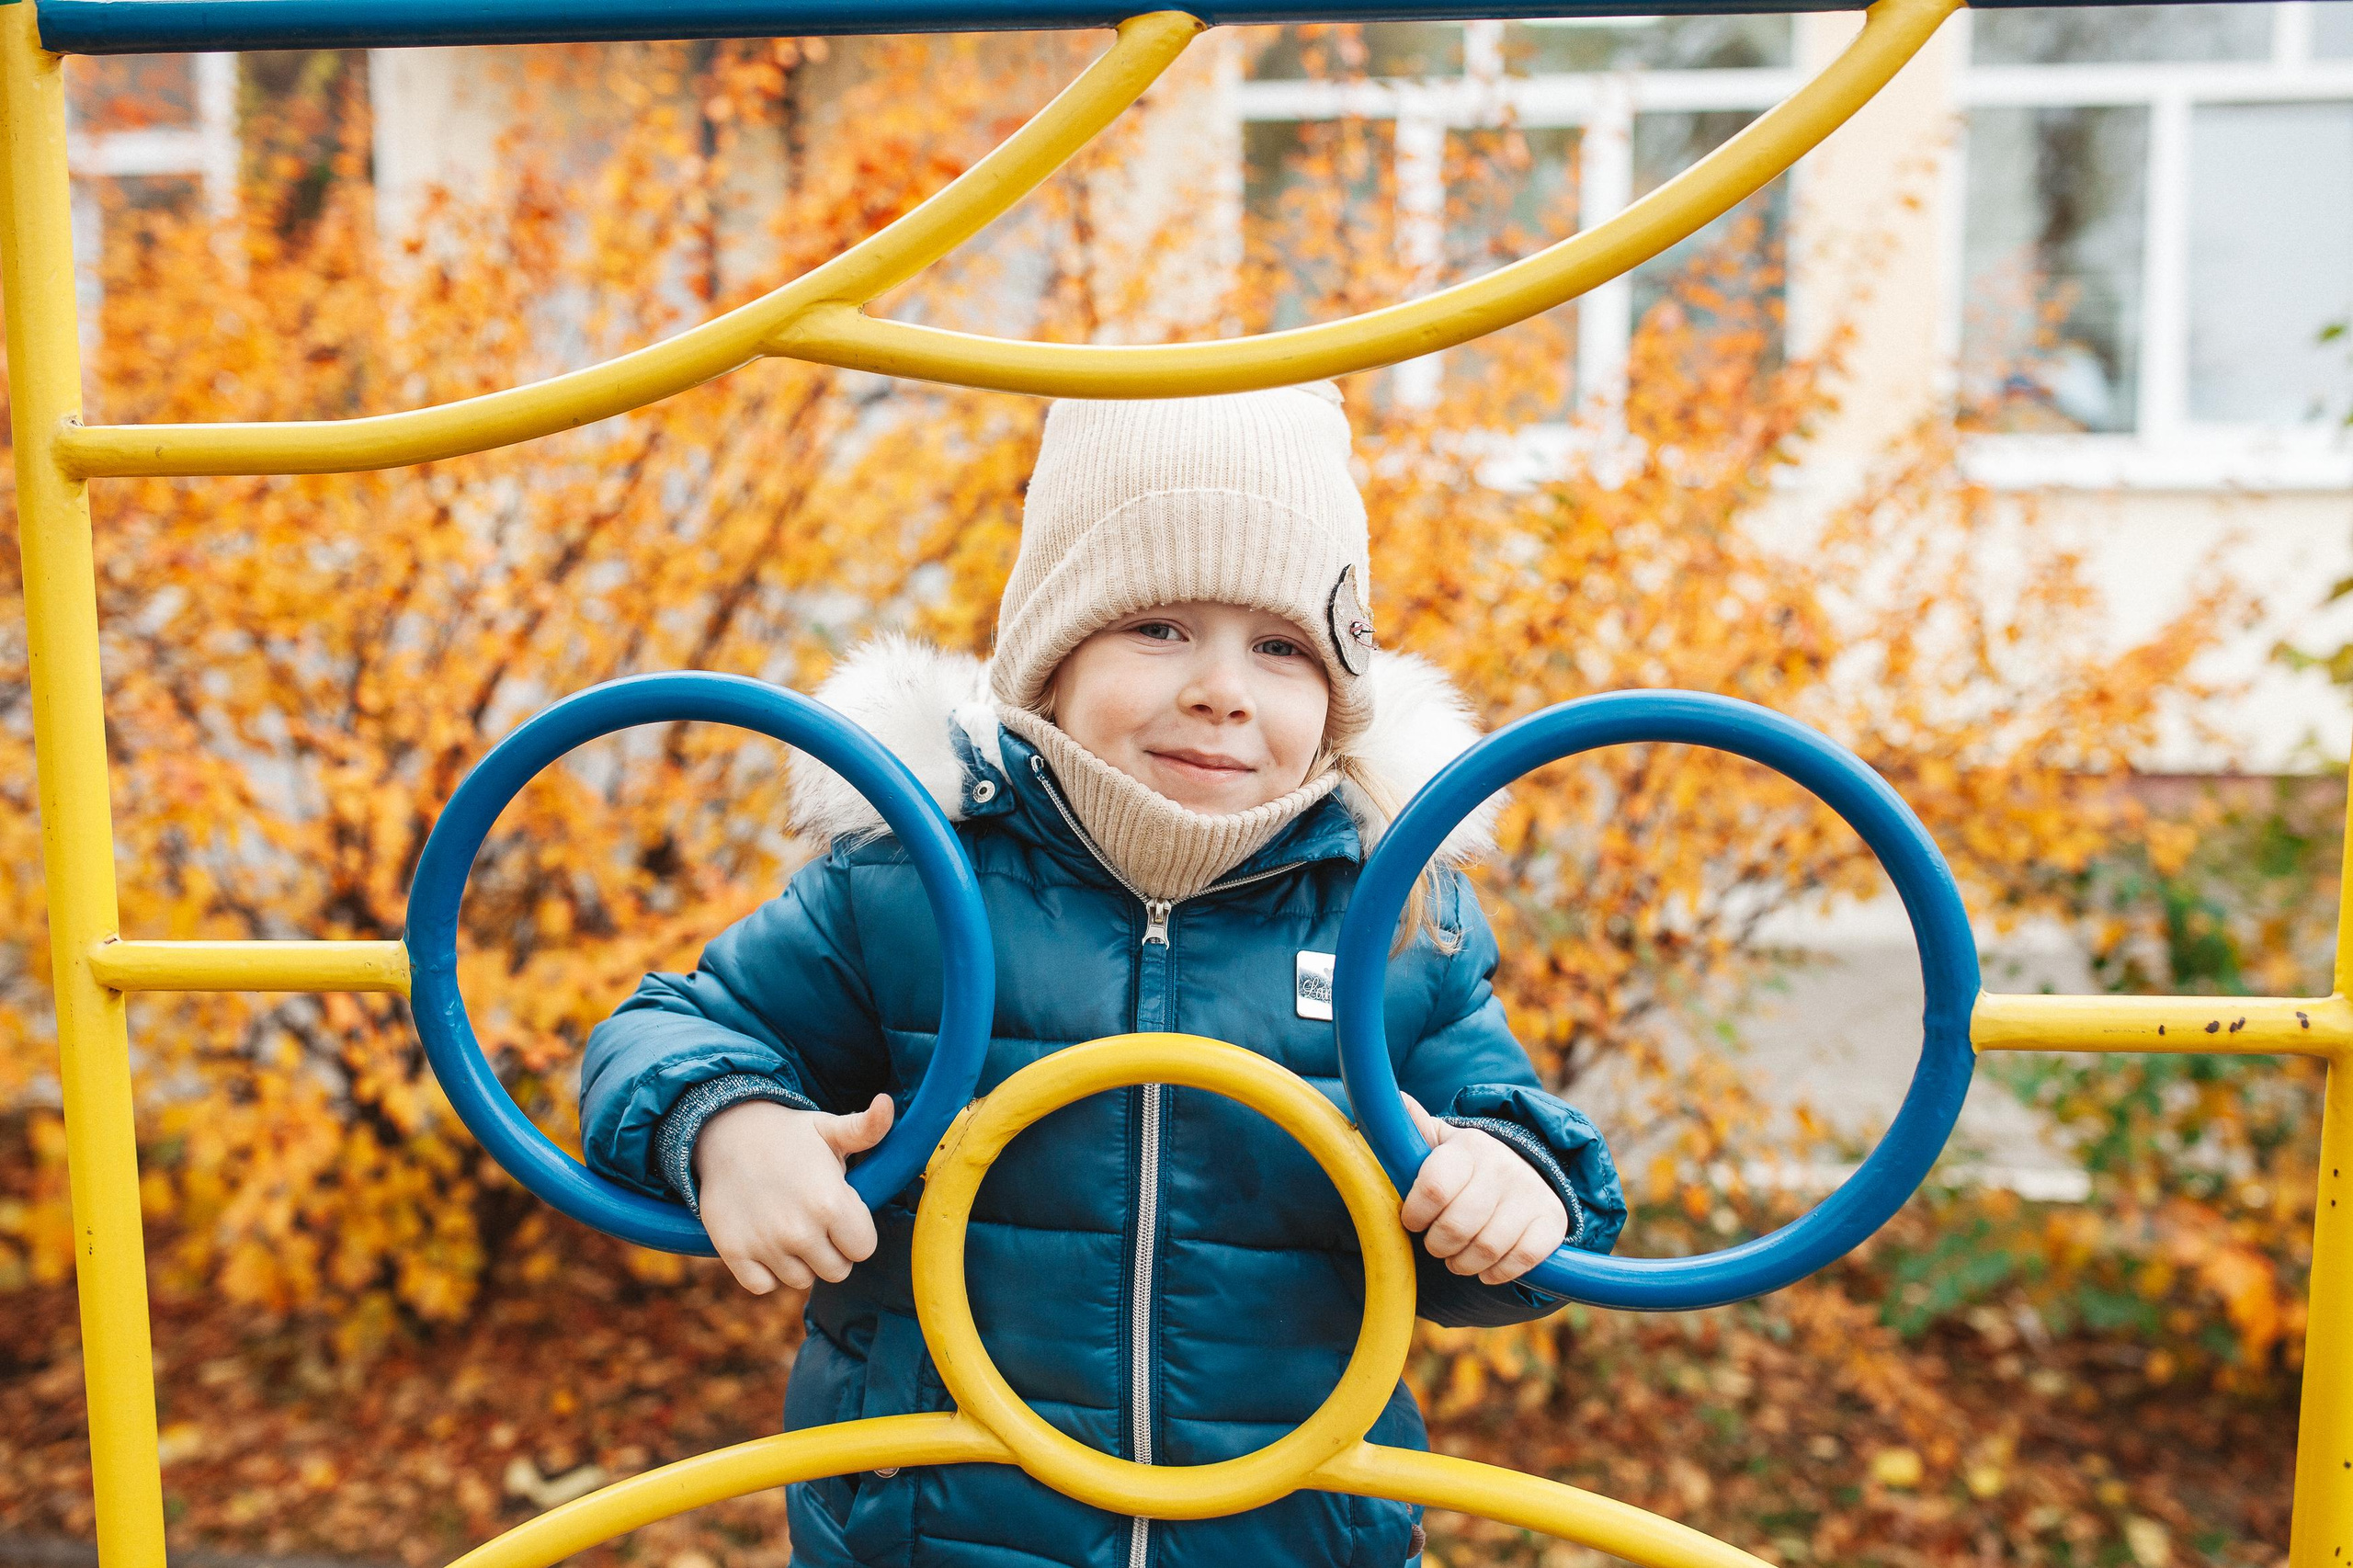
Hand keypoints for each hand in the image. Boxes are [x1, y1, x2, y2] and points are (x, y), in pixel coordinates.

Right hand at [693, 1093, 893, 1294]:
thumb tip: (887, 1103)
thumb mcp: (831, 1129)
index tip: (842, 1213)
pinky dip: (765, 1272)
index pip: (864, 1249)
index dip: (856, 1232)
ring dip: (799, 1261)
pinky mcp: (734, 1253)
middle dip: (832, 1251)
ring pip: (800, 1280)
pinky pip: (762, 1286)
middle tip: (817, 1223)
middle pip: (836, 1271)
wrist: (726, 1134)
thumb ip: (868, 1127)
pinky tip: (766, 1241)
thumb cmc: (789, 1135)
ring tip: (790, 1227)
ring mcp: (765, 1244)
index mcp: (831, 1203)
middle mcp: (799, 1231)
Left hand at [1397, 1094, 1567, 1285]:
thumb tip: (1399, 1098)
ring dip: (1463, 1264)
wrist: (1523, 1172)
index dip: (1415, 1214)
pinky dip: (1497, 1273)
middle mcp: (1503, 1166)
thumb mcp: (1438, 1143)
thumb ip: (1413, 1128)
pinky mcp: (1553, 1221)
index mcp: (1469, 1146)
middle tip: (1435, 1244)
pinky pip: (1522, 1259)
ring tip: (1456, 1258)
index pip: (1434, 1188)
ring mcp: (1531, 1193)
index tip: (1412, 1220)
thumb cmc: (1464, 1166)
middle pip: (1456, 1227)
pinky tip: (1485, 1268)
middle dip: (1437, 1245)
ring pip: (1486, 1248)